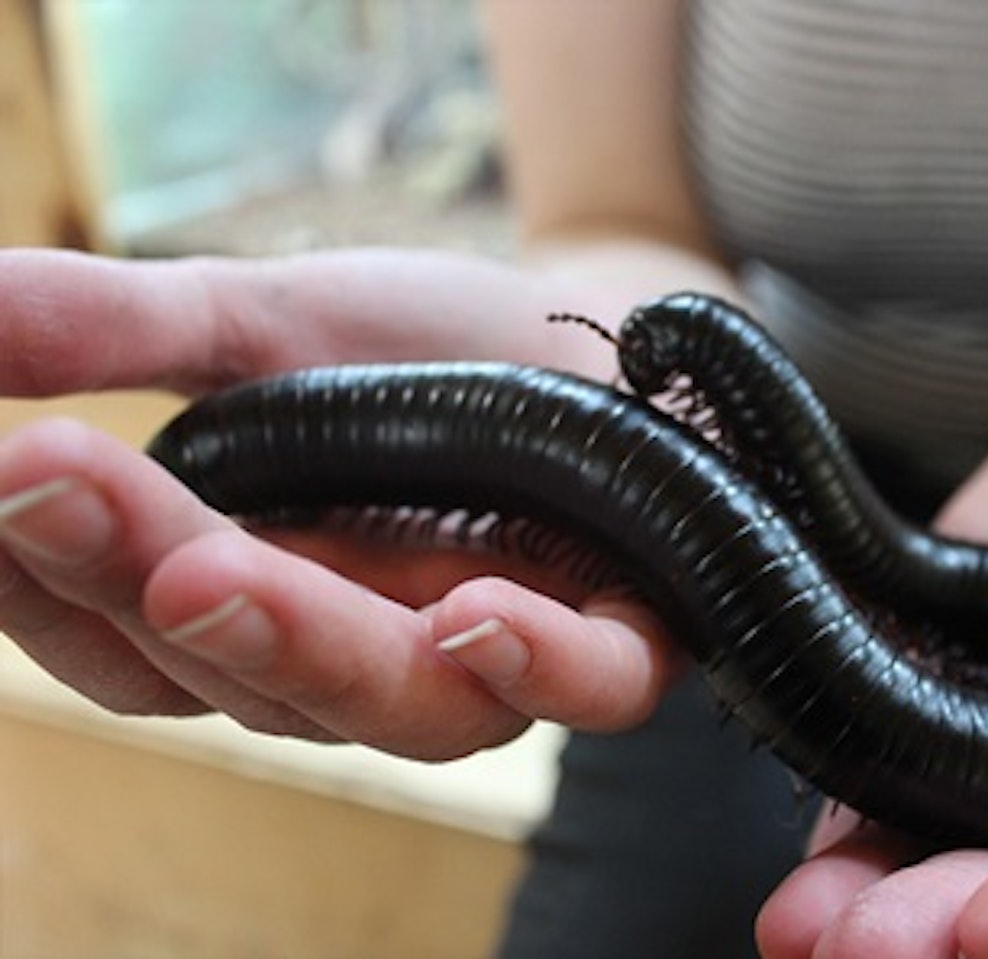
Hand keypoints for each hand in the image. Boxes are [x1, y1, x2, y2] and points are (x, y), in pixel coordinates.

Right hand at [0, 248, 676, 755]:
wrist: (608, 340)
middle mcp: (366, 662)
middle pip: (239, 674)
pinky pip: (590, 681)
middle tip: (42, 478)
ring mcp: (497, 661)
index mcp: (266, 603)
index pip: (129, 636)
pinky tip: (476, 614)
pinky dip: (538, 664)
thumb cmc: (433, 352)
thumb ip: (129, 330)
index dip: (42, 582)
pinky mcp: (623, 635)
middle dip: (134, 578)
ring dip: (299, 642)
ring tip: (209, 569)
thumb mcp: (273, 322)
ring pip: (396, 702)